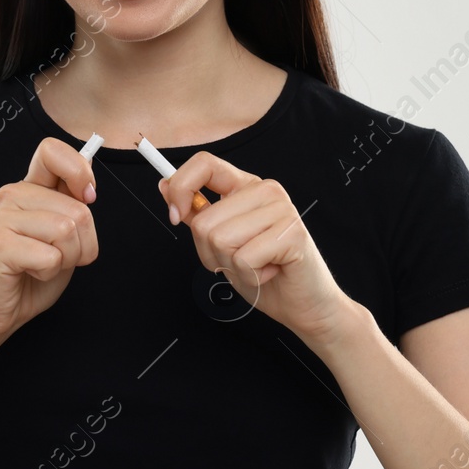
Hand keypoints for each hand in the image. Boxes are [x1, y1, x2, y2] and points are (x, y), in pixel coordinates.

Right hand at [0, 137, 99, 351]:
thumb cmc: (31, 273)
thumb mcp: (62, 235)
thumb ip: (73, 207)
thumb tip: (88, 188)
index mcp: (28, 188)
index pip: (52, 151)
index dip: (79, 172)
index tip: (86, 198)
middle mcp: (12, 195)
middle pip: (78, 208)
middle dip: (83, 243)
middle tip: (57, 256)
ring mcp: (3, 218)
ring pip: (68, 230)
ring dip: (67, 259)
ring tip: (42, 265)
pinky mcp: (0, 245)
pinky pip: (51, 256)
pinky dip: (50, 272)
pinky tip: (30, 273)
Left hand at [158, 152, 352, 344]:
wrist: (303, 304)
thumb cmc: (262, 271)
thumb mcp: (220, 241)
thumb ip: (197, 212)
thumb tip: (165, 184)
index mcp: (245, 186)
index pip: (204, 163)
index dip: (180, 188)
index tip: (176, 216)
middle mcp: (265, 190)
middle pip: (206, 220)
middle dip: (211, 253)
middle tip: (239, 261)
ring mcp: (281, 209)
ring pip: (221, 239)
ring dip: (231, 266)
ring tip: (256, 266)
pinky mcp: (291, 234)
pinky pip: (243, 259)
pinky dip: (250, 276)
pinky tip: (270, 272)